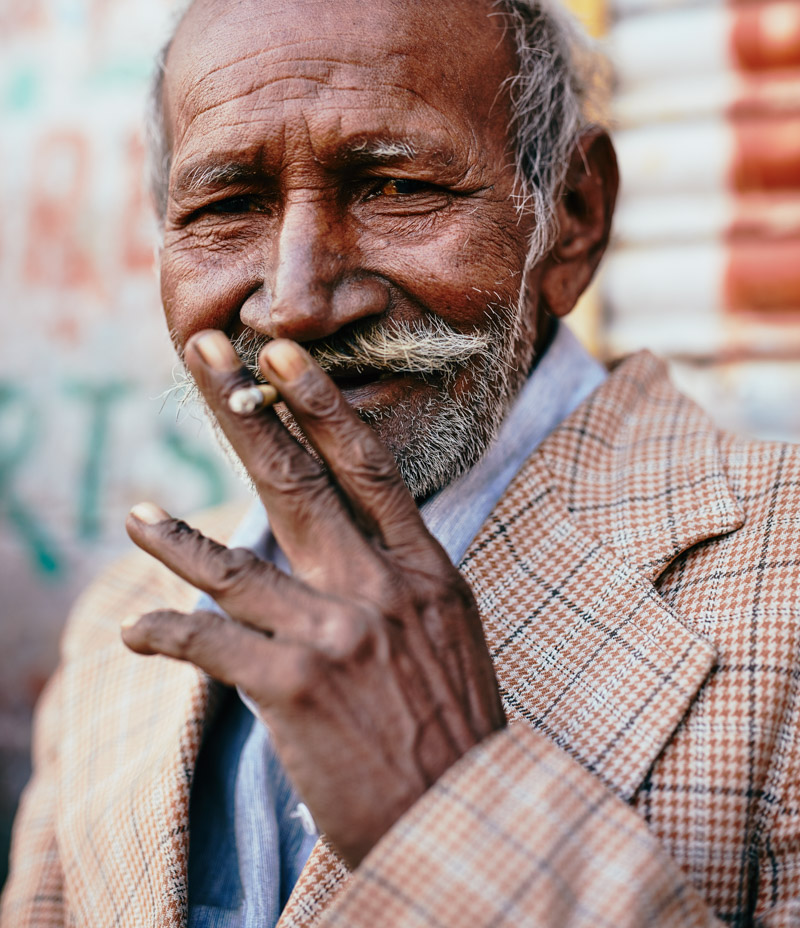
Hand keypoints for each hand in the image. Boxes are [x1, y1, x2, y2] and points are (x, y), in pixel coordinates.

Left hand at [122, 330, 504, 866]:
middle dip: (243, 411)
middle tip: (201, 352)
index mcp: (422, 568)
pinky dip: (165, 635)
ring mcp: (334, 636)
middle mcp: (377, 589)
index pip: (366, 466)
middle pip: (298, 481)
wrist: (462, 817)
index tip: (282, 355)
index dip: (318, 404)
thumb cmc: (454, 724)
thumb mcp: (450, 631)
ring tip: (136, 515)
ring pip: (234, 566)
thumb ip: (403, 576)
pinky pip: (210, 646)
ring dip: (175, 538)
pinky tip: (135, 632)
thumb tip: (359, 537)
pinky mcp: (293, 690)